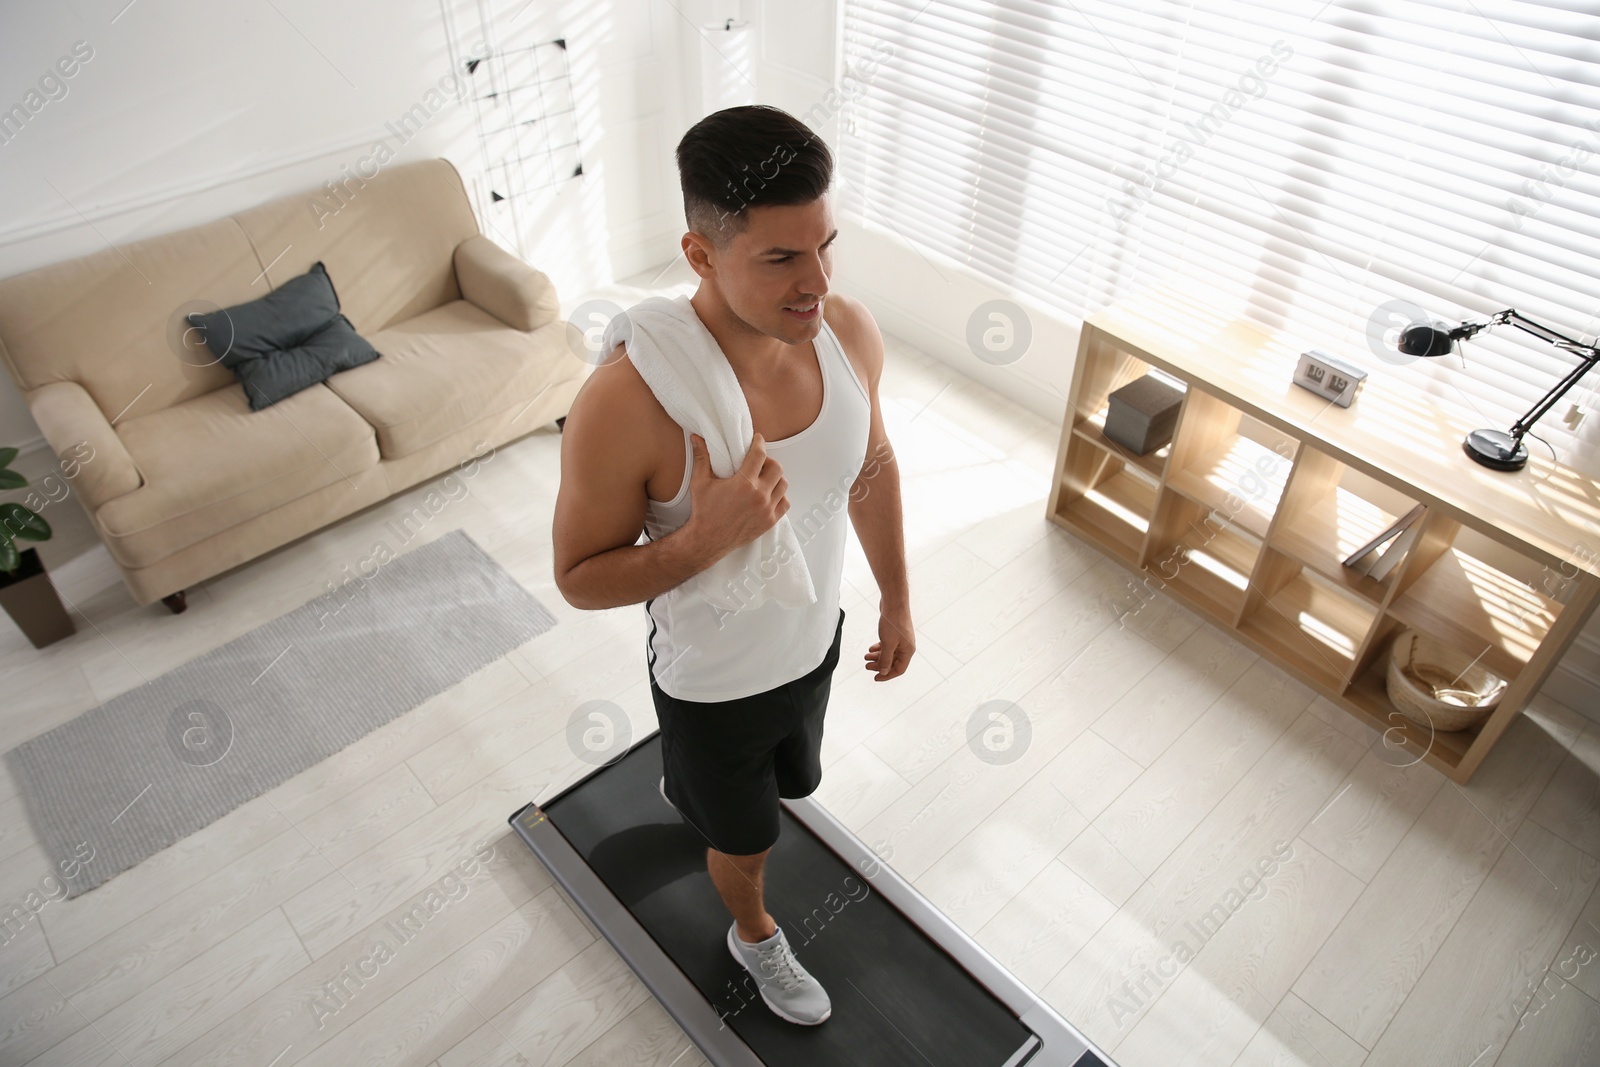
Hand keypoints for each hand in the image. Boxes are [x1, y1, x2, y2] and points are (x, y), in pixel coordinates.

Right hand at [684, 432, 788, 562]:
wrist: (708, 539)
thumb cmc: (704, 511)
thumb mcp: (700, 482)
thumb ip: (701, 457)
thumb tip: (697, 438)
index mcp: (743, 484)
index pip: (760, 455)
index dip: (759, 443)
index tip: (758, 439)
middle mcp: (759, 496)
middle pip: (777, 468)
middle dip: (768, 461)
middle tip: (759, 462)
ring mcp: (766, 510)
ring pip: (783, 484)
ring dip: (776, 478)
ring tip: (764, 478)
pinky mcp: (770, 521)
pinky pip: (785, 503)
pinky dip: (780, 496)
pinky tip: (768, 494)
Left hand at [865, 600, 913, 680]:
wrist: (894, 603)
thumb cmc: (893, 622)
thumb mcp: (888, 644)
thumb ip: (885, 659)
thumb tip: (883, 671)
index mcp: (908, 651)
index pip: (899, 669)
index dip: (887, 675)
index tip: (876, 678)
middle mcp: (906, 646)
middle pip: (893, 662)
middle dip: (879, 665)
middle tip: (867, 667)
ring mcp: (901, 639)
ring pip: (889, 653)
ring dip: (877, 657)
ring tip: (866, 657)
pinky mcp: (895, 633)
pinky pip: (887, 645)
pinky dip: (879, 648)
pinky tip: (871, 648)